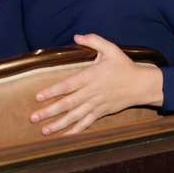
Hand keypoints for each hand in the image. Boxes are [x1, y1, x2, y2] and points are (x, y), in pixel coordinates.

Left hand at [29, 34, 163, 135]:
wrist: (140, 85)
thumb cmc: (124, 66)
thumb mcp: (111, 49)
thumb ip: (93, 40)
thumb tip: (77, 36)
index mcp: (90, 76)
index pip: (67, 85)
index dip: (52, 91)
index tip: (38, 97)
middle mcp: (91, 93)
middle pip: (67, 104)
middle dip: (49, 112)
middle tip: (33, 118)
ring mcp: (96, 105)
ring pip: (74, 117)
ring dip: (58, 124)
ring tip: (44, 130)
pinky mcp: (101, 112)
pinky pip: (86, 123)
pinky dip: (75, 131)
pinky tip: (63, 136)